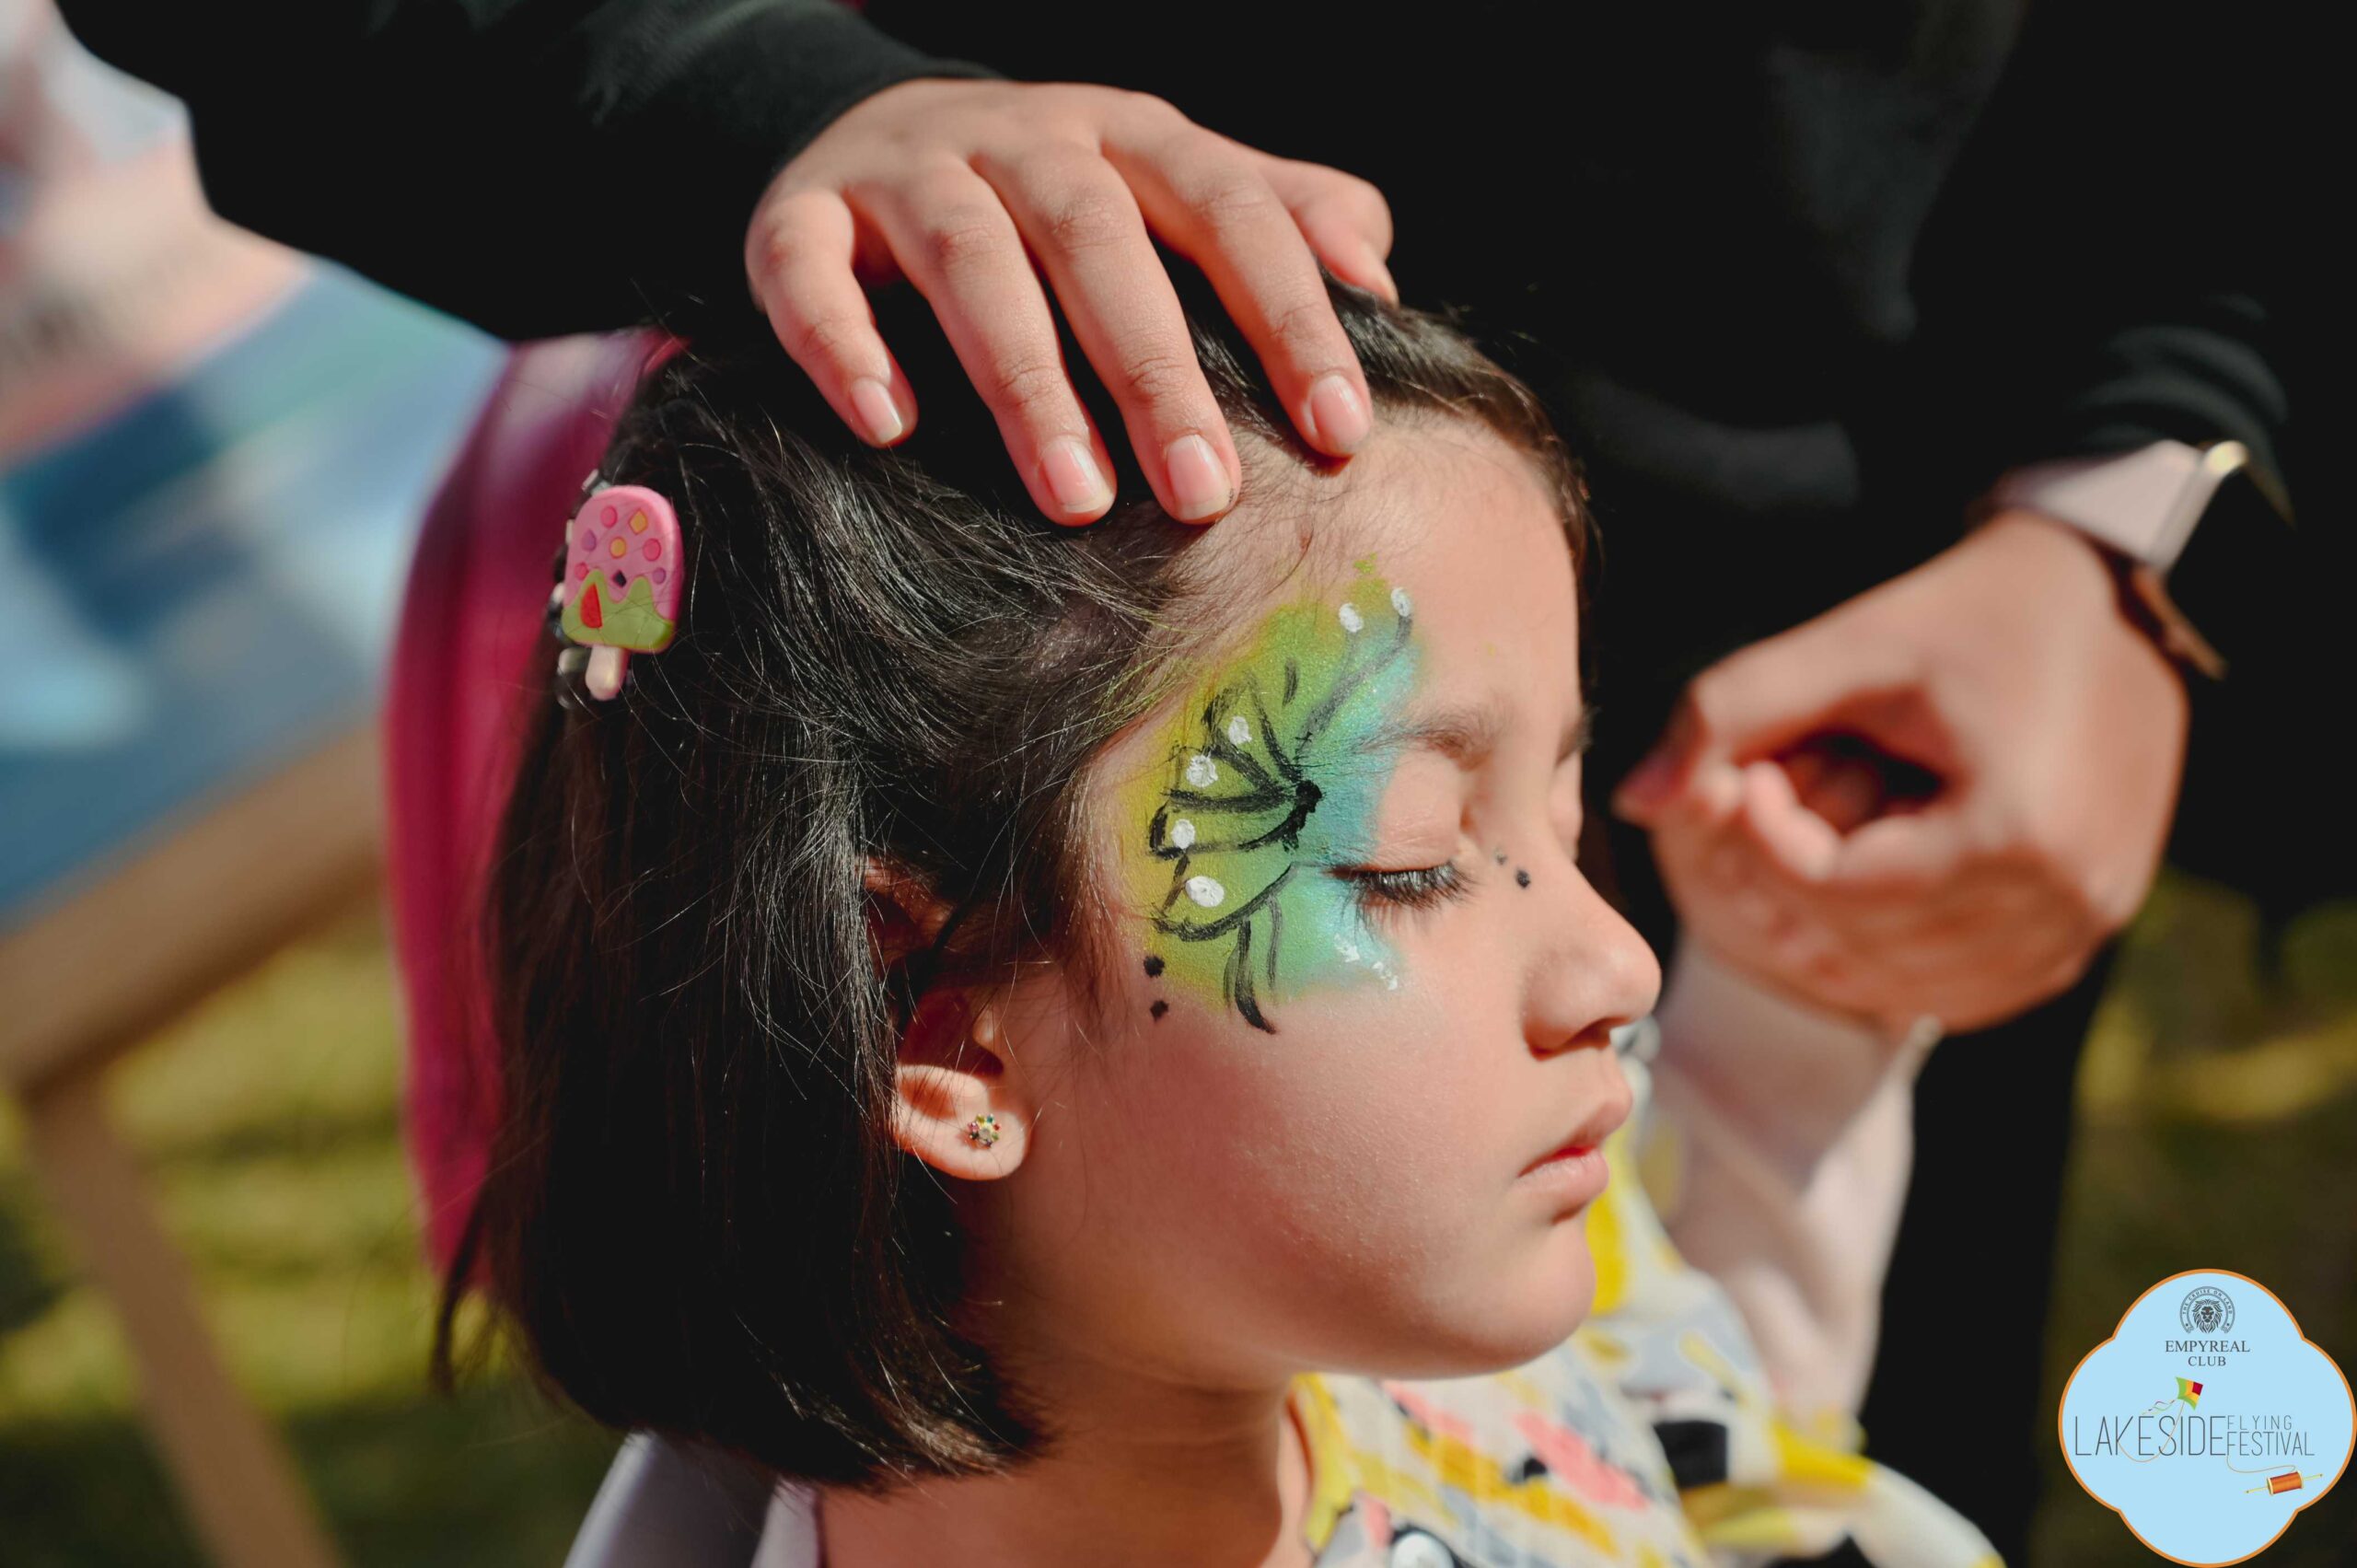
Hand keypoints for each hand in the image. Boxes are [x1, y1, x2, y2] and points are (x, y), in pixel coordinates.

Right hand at [742, 79, 1395, 524]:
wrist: (877, 130)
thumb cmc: (1065, 200)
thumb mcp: (1178, 189)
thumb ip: (1285, 220)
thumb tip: (1380, 282)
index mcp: (1133, 137)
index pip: (1230, 212)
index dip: (1288, 316)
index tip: (1339, 429)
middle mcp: (1024, 138)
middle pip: (1099, 240)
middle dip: (1156, 371)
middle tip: (1203, 494)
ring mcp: (907, 169)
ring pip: (970, 259)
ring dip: (1022, 378)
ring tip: (1074, 498)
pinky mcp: (798, 213)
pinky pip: (809, 272)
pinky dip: (841, 343)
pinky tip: (887, 425)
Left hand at [1613, 511, 2190, 1034]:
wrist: (2105, 605)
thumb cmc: (1968, 615)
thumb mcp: (1849, 642)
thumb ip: (1729, 710)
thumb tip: (1631, 800)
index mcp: (2013, 826)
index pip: (1839, 889)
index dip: (1767, 841)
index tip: (1751, 776)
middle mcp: (2064, 895)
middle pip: (1868, 946)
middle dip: (1788, 888)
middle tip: (1765, 810)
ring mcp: (2085, 924)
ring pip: (1908, 985)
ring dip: (1831, 935)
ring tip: (1808, 843)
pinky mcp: (2088, 933)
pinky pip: (1961, 992)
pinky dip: (1891, 964)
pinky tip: (1853, 899)